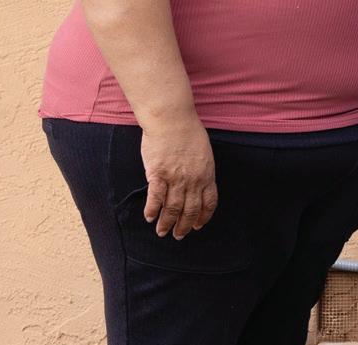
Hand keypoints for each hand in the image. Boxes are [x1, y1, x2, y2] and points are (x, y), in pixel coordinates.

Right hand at [139, 118, 217, 238]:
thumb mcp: (204, 153)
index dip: (203, 217)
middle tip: (178, 236)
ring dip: (167, 223)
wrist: (172, 120)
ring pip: (172, 208)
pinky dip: (152, 210)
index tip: (197, 226)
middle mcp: (193, 180)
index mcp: (207, 174)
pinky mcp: (158, 174)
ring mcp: (176, 178)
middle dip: (184, 226)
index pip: (209, 203)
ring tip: (162, 231)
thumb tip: (198, 184)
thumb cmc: (189, 132)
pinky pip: (155, 197)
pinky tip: (149, 217)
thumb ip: (201, 170)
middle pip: (190, 210)